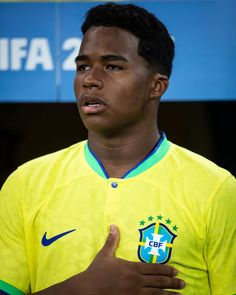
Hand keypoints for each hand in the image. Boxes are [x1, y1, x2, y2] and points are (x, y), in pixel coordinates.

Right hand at [33, 225, 185, 294]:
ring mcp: (134, 294)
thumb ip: (112, 241)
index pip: (153, 268)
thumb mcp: (105, 254)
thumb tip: (113, 226)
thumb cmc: (96, 272)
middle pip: (158, 281)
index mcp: (131, 268)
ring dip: (170, 294)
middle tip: (183, 283)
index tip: (175, 270)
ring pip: (156, 294)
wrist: (88, 289)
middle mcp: (136, 281)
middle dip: (172, 282)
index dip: (166, 269)